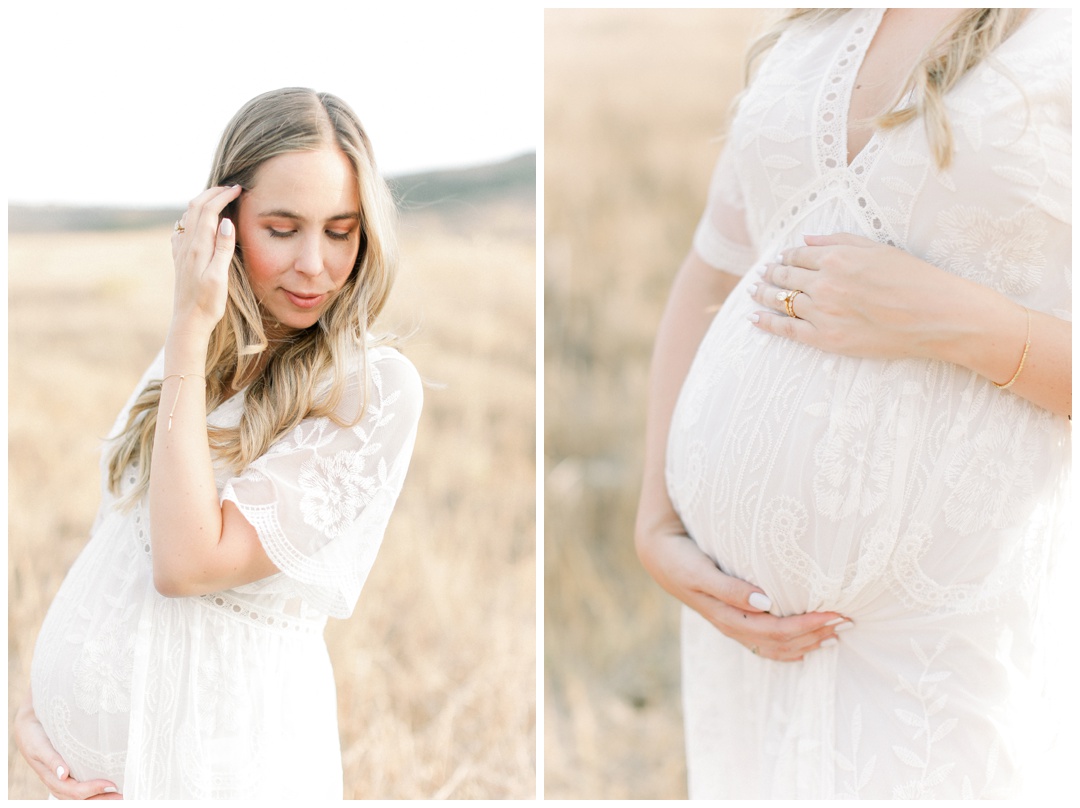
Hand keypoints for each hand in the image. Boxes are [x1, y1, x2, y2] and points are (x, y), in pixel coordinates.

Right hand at [14, 691, 121, 798]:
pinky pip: (80, 788)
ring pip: (80, 797)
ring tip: (120, 794)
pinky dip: (94, 792)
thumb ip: (52, 760)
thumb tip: (64, 774)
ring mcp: (61, 780)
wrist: (27, 727)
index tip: (111, 784)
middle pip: (79, 799)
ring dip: (99, 798)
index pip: (74, 790)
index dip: (93, 789)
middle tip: (123, 794)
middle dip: (101, 799)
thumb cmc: (34, 735)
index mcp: (51, 777)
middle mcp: (57, 782)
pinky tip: (108, 787)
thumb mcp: (40, 746)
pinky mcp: (67, 775)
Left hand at [170, 185, 242, 336]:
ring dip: (202, 202)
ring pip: (188, 217)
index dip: (223, 196)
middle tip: (230, 188)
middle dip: (212, 193)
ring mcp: (181, 252)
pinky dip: (193, 218)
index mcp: (198, 248)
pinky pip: (183, 230)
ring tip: (218, 198)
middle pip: (195, 208)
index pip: (209, 211)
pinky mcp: (181, 259)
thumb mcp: (219, 277)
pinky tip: (198, 222)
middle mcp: (186, 246)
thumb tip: (226, 222)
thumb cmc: (208, 303)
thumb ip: (223, 249)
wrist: (188, 322)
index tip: (238, 189)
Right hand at [638, 530, 850, 661]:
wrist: (656, 555)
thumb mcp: (701, 571)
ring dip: (807, 642)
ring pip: (775, 646)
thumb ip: (730, 588)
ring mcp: (732, 624)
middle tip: (848, 622)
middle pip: (781, 642)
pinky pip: (765, 643)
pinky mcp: (732, 618)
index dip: (808, 627)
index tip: (837, 614)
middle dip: (815, 635)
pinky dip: (789, 647)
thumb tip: (766, 603)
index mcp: (728, 615)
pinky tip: (805, 646)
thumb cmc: (679, 558)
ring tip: (835, 635)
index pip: (776, 630)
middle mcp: (732, 625)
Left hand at [747, 232, 970, 360]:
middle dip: (770, 274)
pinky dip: (767, 323)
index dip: (786, 258)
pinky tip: (754, 318)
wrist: (936, 316)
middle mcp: (824, 284)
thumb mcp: (877, 249)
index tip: (779, 260)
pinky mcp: (827, 338)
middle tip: (761, 275)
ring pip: (782, 301)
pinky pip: (787, 330)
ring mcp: (823, 312)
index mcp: (836, 258)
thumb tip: (806, 240)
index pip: (798, 256)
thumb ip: (838, 241)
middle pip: (785, 277)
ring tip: (754, 291)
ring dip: (764, 294)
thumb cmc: (914, 279)